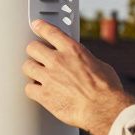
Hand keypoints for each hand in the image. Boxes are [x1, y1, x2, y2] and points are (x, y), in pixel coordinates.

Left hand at [23, 19, 134, 134]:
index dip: (41, 27)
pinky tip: (37, 91)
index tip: (36, 26)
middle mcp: (58, 61)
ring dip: (31, 69)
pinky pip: (28, 88)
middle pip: (33, 47)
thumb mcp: (100, 65)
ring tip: (36, 74)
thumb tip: (85, 64)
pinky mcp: (44, 95)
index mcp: (73, 50)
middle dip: (34, 51)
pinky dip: (32, 90)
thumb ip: (86, 61)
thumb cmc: (107, 90)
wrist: (102, 108)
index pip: (50, 32)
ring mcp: (49, 77)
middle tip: (37, 55)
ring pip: (27, 66)